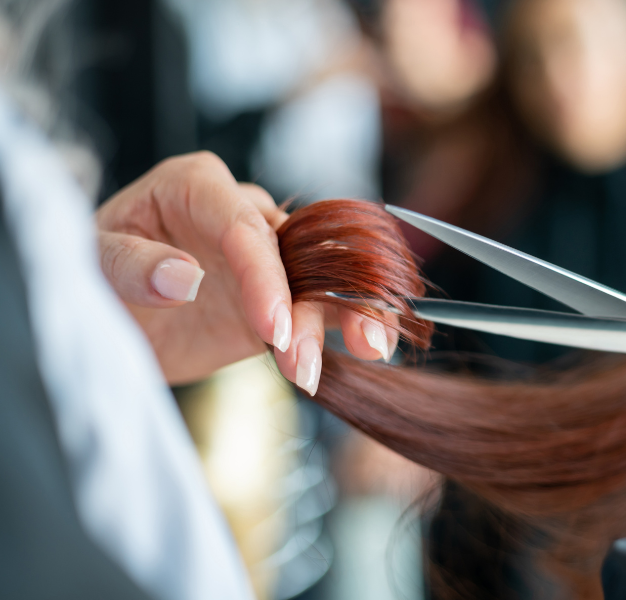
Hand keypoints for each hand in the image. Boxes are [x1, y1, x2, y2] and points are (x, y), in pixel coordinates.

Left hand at [95, 151, 399, 390]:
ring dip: (346, 315)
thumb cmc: (86, 273)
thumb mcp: (89, 263)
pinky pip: (325, 306)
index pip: (242, 224)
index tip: (271, 325)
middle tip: (301, 357)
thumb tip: (183, 277)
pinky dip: (351, 326)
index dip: (263, 274)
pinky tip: (375, 347)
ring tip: (364, 352)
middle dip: (311, 302)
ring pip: (323, 276)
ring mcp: (266, 258)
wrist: (102, 319)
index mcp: (196, 186)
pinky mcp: (281, 299)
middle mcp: (240, 215)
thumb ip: (130, 265)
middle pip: (296, 249)